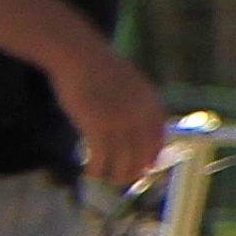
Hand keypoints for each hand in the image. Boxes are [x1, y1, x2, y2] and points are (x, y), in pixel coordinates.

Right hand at [57, 43, 168, 192]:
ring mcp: (120, 122)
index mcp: (150, 105)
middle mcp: (140, 116)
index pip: (157, 141)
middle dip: (132, 172)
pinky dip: (95, 169)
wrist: (79, 56)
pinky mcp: (98, 126)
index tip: (143, 168)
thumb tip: (131, 127)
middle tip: (121, 179)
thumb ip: (134, 105)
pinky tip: (89, 172)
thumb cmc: (97, 69)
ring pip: (122, 161)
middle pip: (142, 155)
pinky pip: (100, 157)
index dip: (150, 158)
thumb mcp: (126, 86)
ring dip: (114, 175)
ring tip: (103, 178)